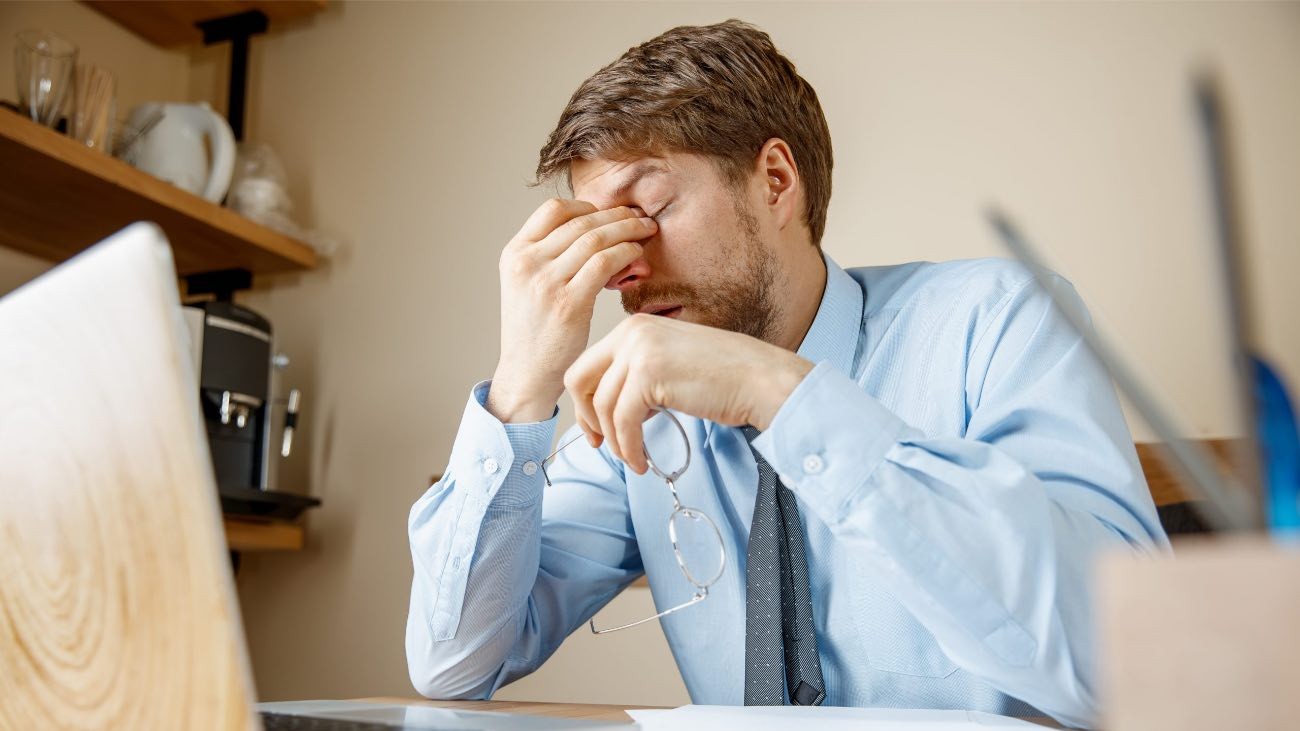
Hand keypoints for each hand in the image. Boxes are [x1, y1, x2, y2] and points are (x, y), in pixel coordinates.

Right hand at [488, 199, 657, 422]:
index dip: (587, 205)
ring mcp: (546, 281)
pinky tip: (637, 255)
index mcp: (514, 253)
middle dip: (616, 215)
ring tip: (646, 231)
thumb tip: (598, 231)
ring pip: (595, 238)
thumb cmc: (535, 331)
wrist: (526, 373)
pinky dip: (626, 252)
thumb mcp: (528, 284)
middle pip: (580, 220)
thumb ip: (551, 256)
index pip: (553, 209)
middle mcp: (527, 263)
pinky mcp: (568, 302)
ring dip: (627, 229)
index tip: (608, 215)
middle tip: (640, 217)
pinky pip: (605, 263)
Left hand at [563, 314, 813, 473]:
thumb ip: (638, 375)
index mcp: (635, 326)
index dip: (584, 402)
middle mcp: (632, 332)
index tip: (597, 429)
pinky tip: (642, 461)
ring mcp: (639, 351)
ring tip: (635, 458)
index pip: (587, 365)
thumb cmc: (725, 378)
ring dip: (615, 441)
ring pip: (602, 407)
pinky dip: (629, 447)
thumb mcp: (671, 364)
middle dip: (586, 419)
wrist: (762, 380)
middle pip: (579, 380)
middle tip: (600, 445)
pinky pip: (622, 421)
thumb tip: (608, 406)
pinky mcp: (649, 375)